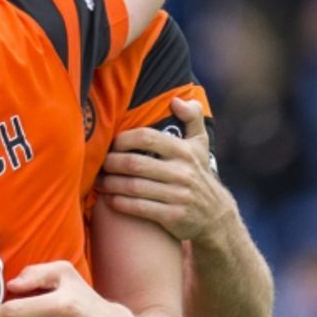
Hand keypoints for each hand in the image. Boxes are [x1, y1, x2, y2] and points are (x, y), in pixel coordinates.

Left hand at [94, 99, 234, 243]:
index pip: (146, 138)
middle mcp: (182, 172)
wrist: (216, 216)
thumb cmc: (199, 174)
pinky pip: (138, 208)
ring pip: (133, 187)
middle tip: (99, 164)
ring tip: (99, 181)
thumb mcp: (201, 145)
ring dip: (110, 184)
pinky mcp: (172, 217)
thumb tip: (175, 100)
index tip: (111, 144)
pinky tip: (109, 199)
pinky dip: (119, 203)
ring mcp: (178, 195)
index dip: (122, 140)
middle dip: (110, 163)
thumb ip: (192, 117)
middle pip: (134, 164)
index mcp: (184, 151)